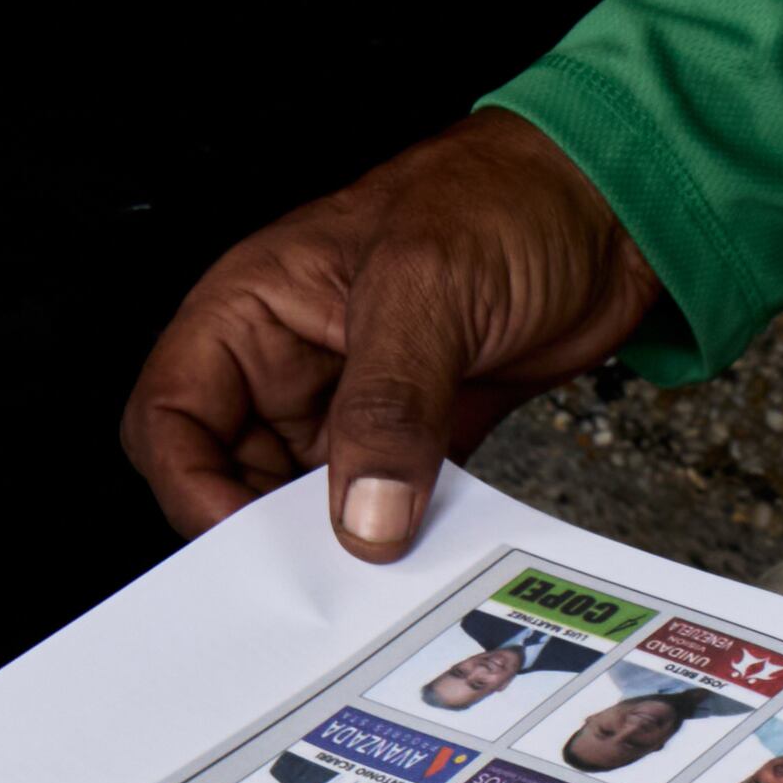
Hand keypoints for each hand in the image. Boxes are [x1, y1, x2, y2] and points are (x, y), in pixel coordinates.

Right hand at [122, 112, 666, 556]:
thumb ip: (389, 405)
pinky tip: (430, 558)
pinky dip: (405, 537)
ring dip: (340, 544)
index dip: (189, 485)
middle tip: (316, 584)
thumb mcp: (429, 289)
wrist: (609, 210)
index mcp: (253, 306)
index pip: (173, 414)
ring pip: (311, 502)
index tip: (243, 544)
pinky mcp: (421, 437)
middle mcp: (292, 361)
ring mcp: (356, 403)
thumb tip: (362, 516)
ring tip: (377, 578)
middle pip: (232, 474)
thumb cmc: (505, 198)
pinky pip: (390, 505)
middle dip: (264, 533)